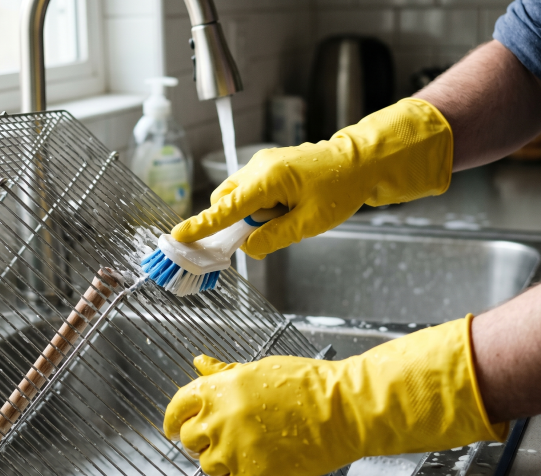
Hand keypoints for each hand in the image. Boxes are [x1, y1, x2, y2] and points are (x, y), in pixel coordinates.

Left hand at [163, 316, 506, 475]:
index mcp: (218, 390)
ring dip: (222, 461)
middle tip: (225, 437)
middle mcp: (220, 420)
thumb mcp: (260, 368)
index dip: (174, 419)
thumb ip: (224, 373)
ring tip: (250, 449)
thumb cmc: (310, 384)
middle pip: (190, 440)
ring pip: (208, 466)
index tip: (174, 427)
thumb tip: (200, 364)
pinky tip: (259, 466)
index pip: (177, 408)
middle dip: (202, 439)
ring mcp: (234, 451)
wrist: (343, 410)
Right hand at [170, 98, 452, 258]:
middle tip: (264, 235)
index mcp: (268, 179)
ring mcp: (264, 164)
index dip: (202, 225)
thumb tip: (248, 247)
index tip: (179, 236)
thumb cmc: (340, 188)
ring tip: (286, 219)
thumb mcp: (309, 224)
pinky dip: (260, 206)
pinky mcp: (270, 167)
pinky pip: (252, 190)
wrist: (362, 162)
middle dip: (235, 222)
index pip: (225, 208)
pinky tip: (287, 209)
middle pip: (226, 201)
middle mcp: (259, 167)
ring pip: (239, 196)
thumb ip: (274, 237)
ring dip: (251, 215)